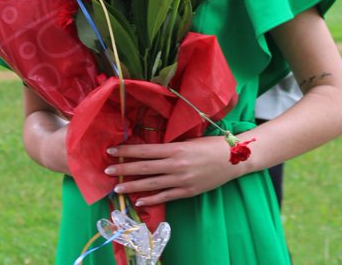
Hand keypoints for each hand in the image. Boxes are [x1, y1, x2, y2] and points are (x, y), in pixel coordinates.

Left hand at [103, 136, 243, 207]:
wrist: (234, 159)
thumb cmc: (211, 145)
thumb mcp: (189, 141)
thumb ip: (171, 147)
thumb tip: (152, 149)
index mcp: (176, 149)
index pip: (145, 150)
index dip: (127, 151)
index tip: (111, 151)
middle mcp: (176, 165)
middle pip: (144, 168)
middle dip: (123, 169)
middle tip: (106, 170)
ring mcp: (181, 180)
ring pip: (151, 184)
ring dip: (132, 186)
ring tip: (117, 188)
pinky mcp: (187, 192)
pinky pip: (165, 196)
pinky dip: (151, 199)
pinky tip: (139, 201)